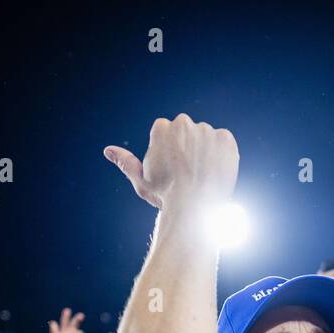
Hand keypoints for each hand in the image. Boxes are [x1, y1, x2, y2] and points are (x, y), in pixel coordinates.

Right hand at [103, 114, 238, 211]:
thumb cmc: (165, 197)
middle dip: (188, 148)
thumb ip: (126, 162)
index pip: (167, 132)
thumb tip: (108, 150)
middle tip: (189, 173)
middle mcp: (184, 123)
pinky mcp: (225, 139)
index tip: (174, 169)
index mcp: (162, 128)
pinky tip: (215, 172)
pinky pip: (225, 142)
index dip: (170, 152)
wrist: (195, 208)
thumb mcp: (142, 181)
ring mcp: (206, 130)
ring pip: (206, 138)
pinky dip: (222, 154)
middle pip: (187, 132)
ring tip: (203, 175)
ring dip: (205, 151)